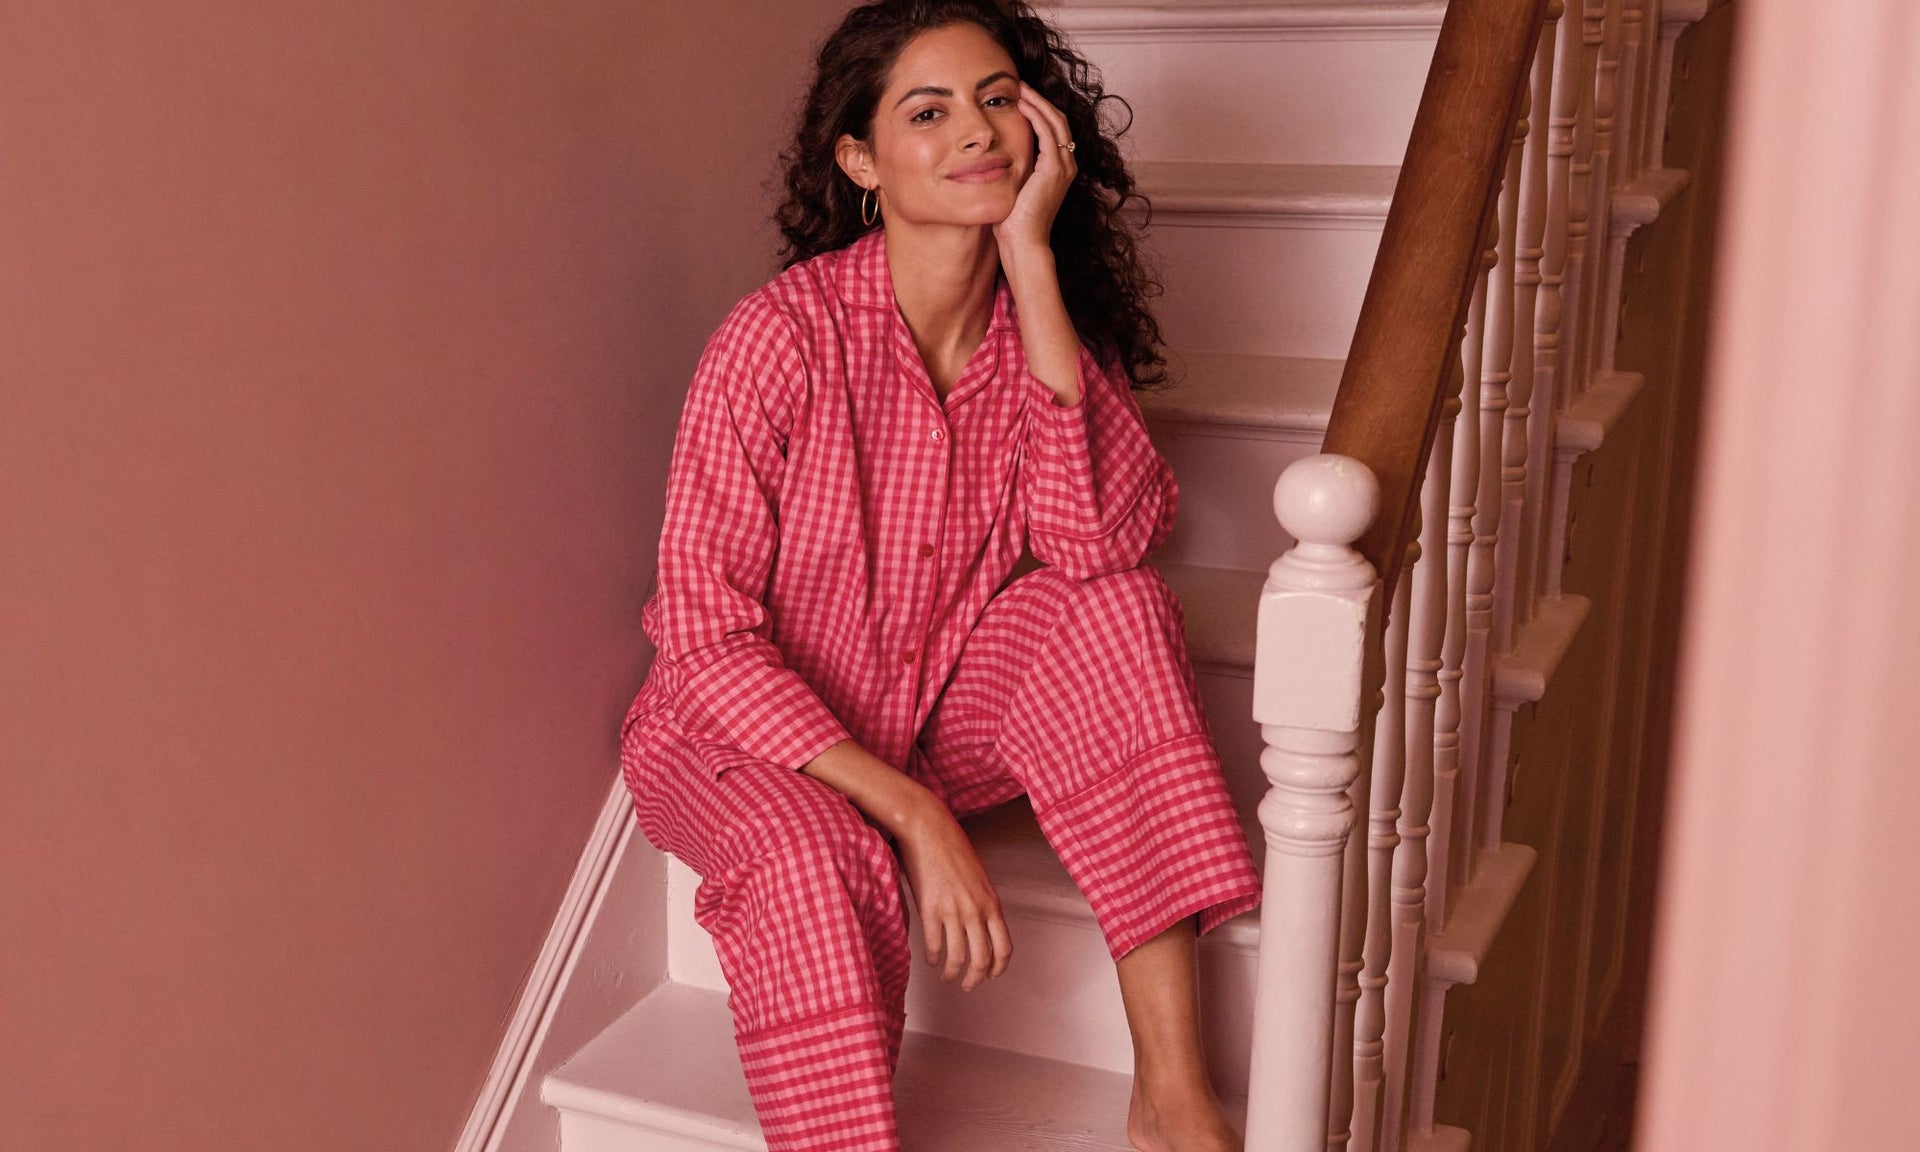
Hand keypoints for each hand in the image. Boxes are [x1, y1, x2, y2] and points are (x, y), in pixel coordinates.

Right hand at [893, 799, 1012, 990]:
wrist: (928, 828)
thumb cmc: (952, 848)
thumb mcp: (978, 877)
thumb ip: (982, 903)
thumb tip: (980, 928)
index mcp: (991, 902)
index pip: (1004, 947)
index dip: (998, 968)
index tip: (991, 975)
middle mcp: (975, 910)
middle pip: (982, 959)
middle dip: (976, 978)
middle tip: (969, 985)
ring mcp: (953, 910)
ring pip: (957, 956)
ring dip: (952, 973)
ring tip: (947, 976)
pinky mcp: (930, 908)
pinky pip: (934, 944)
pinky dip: (933, 958)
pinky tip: (931, 960)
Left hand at [993, 82, 1077, 257]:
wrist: (1024, 244)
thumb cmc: (1014, 223)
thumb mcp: (1015, 187)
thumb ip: (1013, 168)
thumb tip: (994, 156)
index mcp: (1059, 168)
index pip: (1053, 128)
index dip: (1038, 109)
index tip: (1018, 95)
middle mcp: (1067, 164)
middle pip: (1058, 119)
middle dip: (1038, 99)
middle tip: (1019, 83)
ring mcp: (1063, 166)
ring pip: (1055, 120)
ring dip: (1037, 101)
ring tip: (1019, 87)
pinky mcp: (1054, 168)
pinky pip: (1047, 132)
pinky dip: (1035, 115)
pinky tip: (1021, 104)